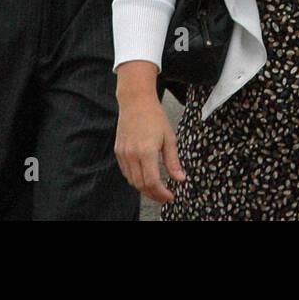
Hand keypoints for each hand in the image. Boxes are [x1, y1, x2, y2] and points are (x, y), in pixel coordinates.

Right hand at [114, 63, 183, 203]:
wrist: (136, 102)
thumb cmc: (155, 117)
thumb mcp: (169, 138)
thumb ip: (173, 160)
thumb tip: (180, 178)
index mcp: (146, 152)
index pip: (152, 182)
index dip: (161, 193)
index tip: (170, 196)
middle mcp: (132, 155)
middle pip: (141, 185)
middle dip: (154, 194)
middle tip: (165, 196)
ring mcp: (123, 154)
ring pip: (132, 181)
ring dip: (144, 188)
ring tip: (157, 189)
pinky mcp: (118, 152)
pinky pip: (126, 172)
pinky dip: (135, 179)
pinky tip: (145, 177)